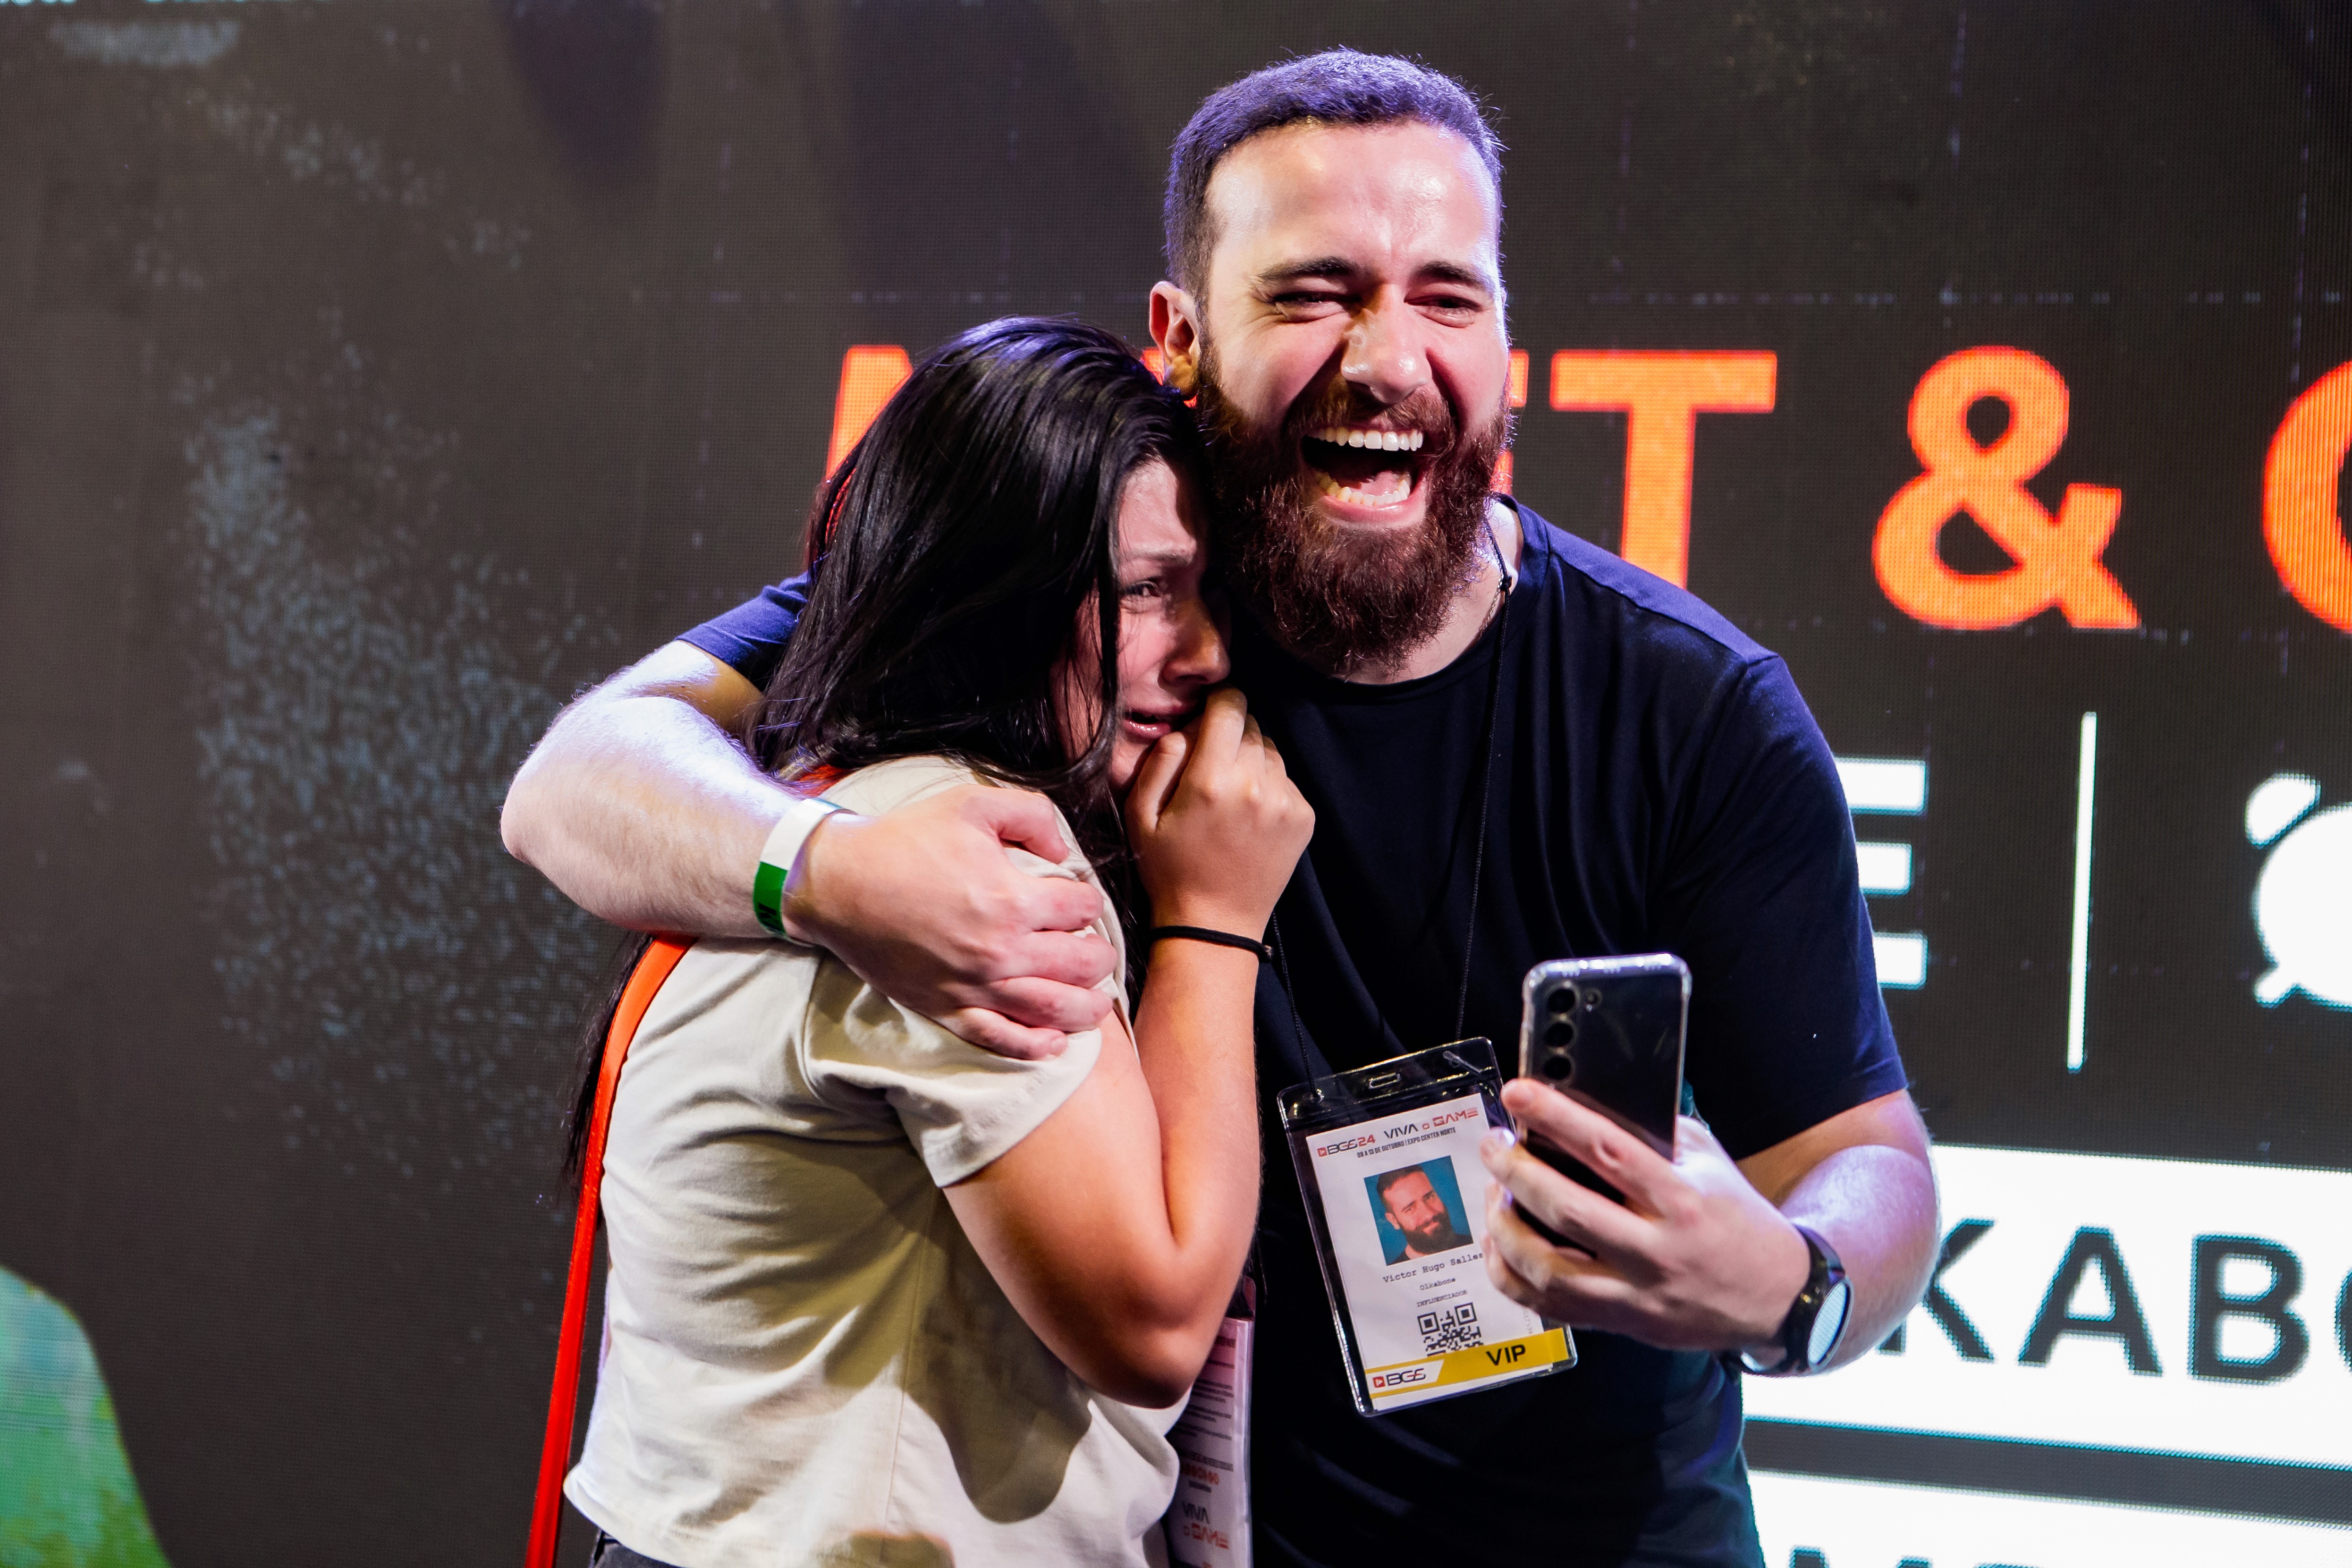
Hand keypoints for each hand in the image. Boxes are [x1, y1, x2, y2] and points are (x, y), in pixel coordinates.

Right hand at [787, 784, 1117, 1059]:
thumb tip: (1063, 850)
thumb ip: (1031, 815)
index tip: (1077, 897)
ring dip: (1087, 1009)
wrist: (839, 883)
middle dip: (1100, 956)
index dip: (1087, 899)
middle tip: (1097, 950)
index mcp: (1011, 898)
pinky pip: (1002, 1039)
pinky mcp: (948, 1009)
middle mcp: (1000, 950)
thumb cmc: (905, 841)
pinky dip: (1036, 1045)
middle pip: (1080, 964)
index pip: (1082, 908)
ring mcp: (974, 986)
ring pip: (1053, 1010)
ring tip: (1097, 1002)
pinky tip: (1055, 1042)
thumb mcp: (971, 803)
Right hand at [1126, 689, 1313, 938]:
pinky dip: (1270, 786)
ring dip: (1252, 760)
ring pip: (1271, 751)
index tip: (1211, 715)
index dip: (1219, 702)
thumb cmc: (1170, 869)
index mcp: (1211, 780)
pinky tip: (1250, 815)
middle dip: (1231, 736)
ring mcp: (1285, 802)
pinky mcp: (1303, 818)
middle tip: (1213, 768)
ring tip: (1231, 796)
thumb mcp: (1140, 815)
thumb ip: (1160, 761)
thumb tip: (1188, 728)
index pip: (1230, 706)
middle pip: (1252, 726)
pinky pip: (1287, 779)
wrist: (1214, 924)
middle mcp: (1255, 785)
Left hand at [1476, 1079, 1810, 1352]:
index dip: (1557, 1118)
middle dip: (1517, 1172)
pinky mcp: (1622, 1323)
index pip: (1609, 1151)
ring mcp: (1637, 1294)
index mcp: (1683, 1201)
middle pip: (1568, 1210)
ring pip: (1549, 1269)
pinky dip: (1513, 1275)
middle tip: (1494, 1145)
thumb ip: (1656, 1135)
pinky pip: (1549, 1306)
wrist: (1776, 1297)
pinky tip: (1503, 1244)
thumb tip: (1591, 1105)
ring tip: (1495, 1194)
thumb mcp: (1709, 1164)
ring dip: (1506, 1227)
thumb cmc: (1737, 1219)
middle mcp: (1657, 1251)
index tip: (1520, 1094)